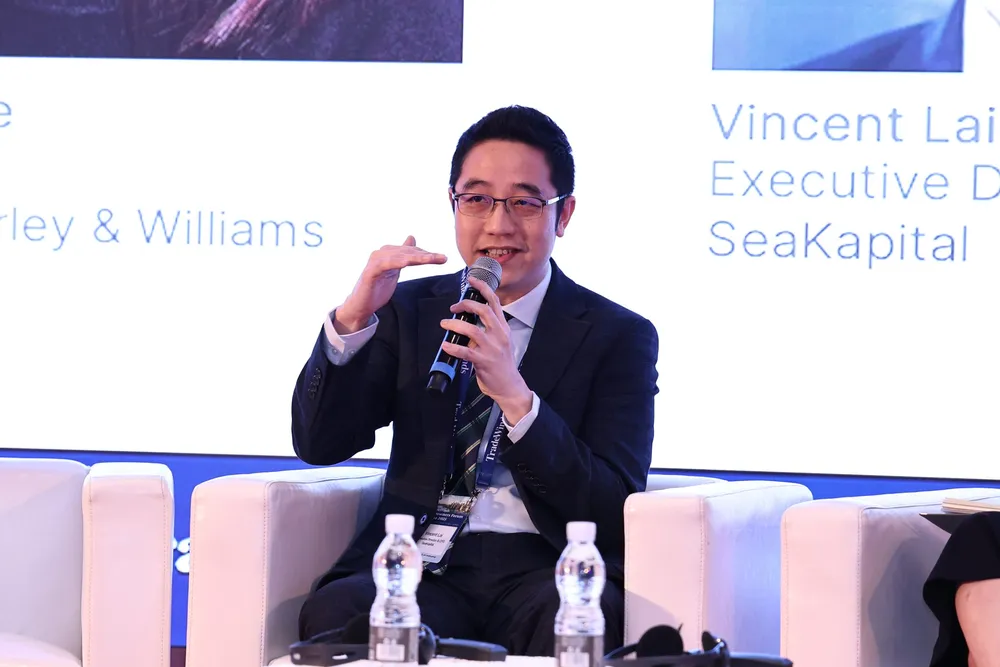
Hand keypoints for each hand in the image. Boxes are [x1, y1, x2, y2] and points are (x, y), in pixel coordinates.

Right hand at [335, 236, 446, 332]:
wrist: (361, 305)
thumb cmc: (377, 288)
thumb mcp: (395, 270)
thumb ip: (403, 255)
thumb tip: (411, 238)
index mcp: (388, 253)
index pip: (411, 251)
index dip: (427, 253)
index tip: (442, 257)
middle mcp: (381, 254)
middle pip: (407, 252)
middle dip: (426, 255)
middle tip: (443, 258)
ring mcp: (375, 262)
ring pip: (400, 256)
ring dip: (417, 257)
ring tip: (432, 259)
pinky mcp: (370, 272)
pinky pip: (385, 264)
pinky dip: (397, 261)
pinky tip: (408, 262)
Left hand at [440, 276, 532, 423]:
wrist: (510, 386)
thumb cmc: (502, 364)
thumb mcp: (501, 342)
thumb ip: (489, 330)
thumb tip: (469, 321)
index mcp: (503, 328)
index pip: (494, 303)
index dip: (483, 289)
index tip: (472, 280)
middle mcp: (499, 335)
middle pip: (483, 311)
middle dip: (466, 305)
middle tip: (453, 307)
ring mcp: (492, 348)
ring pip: (472, 330)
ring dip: (455, 325)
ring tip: (444, 324)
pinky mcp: (484, 362)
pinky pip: (466, 352)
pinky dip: (454, 348)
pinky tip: (446, 346)